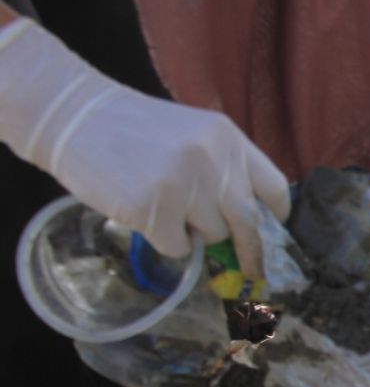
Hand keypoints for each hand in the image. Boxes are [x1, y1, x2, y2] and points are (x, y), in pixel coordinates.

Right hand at [0, 18, 289, 277]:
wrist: (76, 116)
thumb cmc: (135, 129)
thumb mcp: (193, 134)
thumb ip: (224, 168)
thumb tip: (248, 223)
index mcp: (228, 139)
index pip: (273, 185)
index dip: (276, 213)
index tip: (275, 228)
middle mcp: (213, 161)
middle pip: (248, 221)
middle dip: (250, 251)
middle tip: (250, 270)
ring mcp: (184, 185)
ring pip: (212, 236)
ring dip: (195, 236)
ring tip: (168, 211)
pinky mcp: (153, 208)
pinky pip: (176, 246)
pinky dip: (165, 242)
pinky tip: (145, 215)